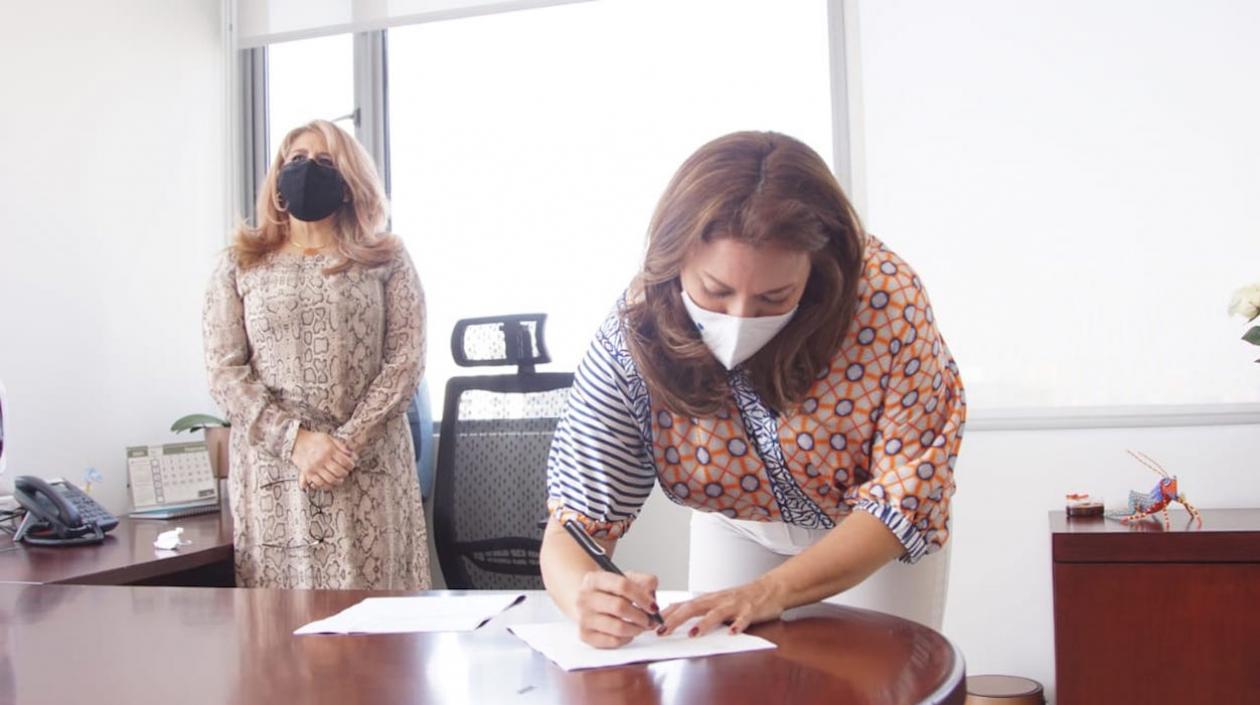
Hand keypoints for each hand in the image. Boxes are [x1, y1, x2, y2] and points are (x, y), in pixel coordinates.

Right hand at [291, 429, 355, 489]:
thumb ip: (341, 446)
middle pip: (338, 471)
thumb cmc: (315, 439)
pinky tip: (330, 483)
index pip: (344, 461)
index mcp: (328, 450)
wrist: (297, 441)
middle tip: (346, 472)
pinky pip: (319, 483)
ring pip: (330, 479)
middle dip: (345, 473)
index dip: (351, 465)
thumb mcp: (329, 438)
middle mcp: (322, 459)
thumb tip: (351, 454)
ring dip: (338, 481)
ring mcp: (314, 467)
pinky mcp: (308, 473)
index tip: (352, 465)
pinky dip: (327, 485)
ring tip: (340, 479)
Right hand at [573, 570, 659, 648]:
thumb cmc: (609, 592)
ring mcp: (584, 617)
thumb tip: (652, 593)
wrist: (587, 602)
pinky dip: (626, 639)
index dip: (642, 597)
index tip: (653, 606)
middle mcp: (585, 598)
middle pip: (619, 607)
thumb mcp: (625, 579)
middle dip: (641, 616)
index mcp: (594, 579)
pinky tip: (629, 633)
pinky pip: (612, 641)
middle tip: (650, 620)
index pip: (622, 585)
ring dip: (636, 629)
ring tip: (641, 626)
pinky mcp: (585, 635)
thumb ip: (644, 581)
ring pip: (617, 627)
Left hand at [660, 577, 785, 637]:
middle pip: (693, 608)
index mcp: (707, 600)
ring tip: (692, 633)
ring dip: (703, 623)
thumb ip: (698, 610)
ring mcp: (734, 605)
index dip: (665, 614)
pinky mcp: (750, 611)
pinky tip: (732, 633)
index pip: (681, 605)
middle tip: (661, 631)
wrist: (769, 588)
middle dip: (676, 619)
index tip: (649, 623)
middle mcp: (717, 600)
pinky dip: (737, 625)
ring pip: (716, 613)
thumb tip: (674, 615)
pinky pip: (743, 619)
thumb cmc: (740, 598)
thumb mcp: (715, 602)